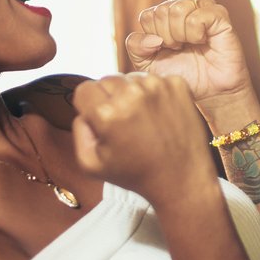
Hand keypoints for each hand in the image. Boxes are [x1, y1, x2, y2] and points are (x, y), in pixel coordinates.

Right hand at [71, 73, 214, 203]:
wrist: (182, 179)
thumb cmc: (136, 175)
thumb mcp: (90, 164)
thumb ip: (78, 131)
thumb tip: (84, 110)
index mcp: (107, 113)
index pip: (84, 89)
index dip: (89, 106)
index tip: (102, 121)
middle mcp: (132, 94)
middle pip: (107, 81)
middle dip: (110, 99)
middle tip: (124, 123)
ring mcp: (158, 86)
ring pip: (131, 79)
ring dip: (133, 94)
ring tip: (144, 121)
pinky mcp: (178, 85)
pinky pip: (155, 80)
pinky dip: (155, 94)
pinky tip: (160, 116)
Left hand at [124, 0, 250, 103]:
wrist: (209, 91)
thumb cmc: (182, 74)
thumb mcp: (148, 64)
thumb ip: (136, 47)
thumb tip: (150, 37)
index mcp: (166, 14)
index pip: (148, 16)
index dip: (154, 37)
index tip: (166, 50)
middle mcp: (184, 7)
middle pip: (161, 11)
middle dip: (167, 37)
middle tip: (180, 49)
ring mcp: (202, 8)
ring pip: (178, 9)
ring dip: (180, 35)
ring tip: (190, 45)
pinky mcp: (219, 15)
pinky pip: (197, 17)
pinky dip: (195, 34)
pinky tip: (203, 42)